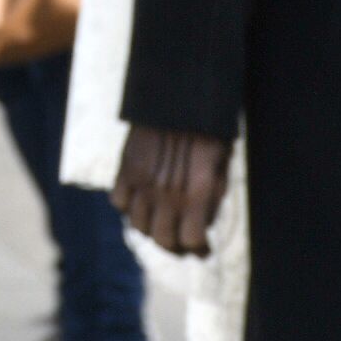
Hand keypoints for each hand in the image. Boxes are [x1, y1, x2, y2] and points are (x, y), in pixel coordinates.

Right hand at [111, 125, 231, 255]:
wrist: (179, 93)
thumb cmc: (207, 126)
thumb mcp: (222, 161)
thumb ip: (213, 195)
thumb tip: (205, 223)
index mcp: (198, 193)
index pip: (191, 241)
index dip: (199, 248)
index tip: (202, 247)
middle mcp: (168, 194)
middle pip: (163, 240)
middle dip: (174, 246)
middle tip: (180, 240)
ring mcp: (143, 182)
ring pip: (138, 225)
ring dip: (150, 227)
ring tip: (159, 219)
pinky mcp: (126, 168)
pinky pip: (118, 201)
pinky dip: (127, 205)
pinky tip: (139, 198)